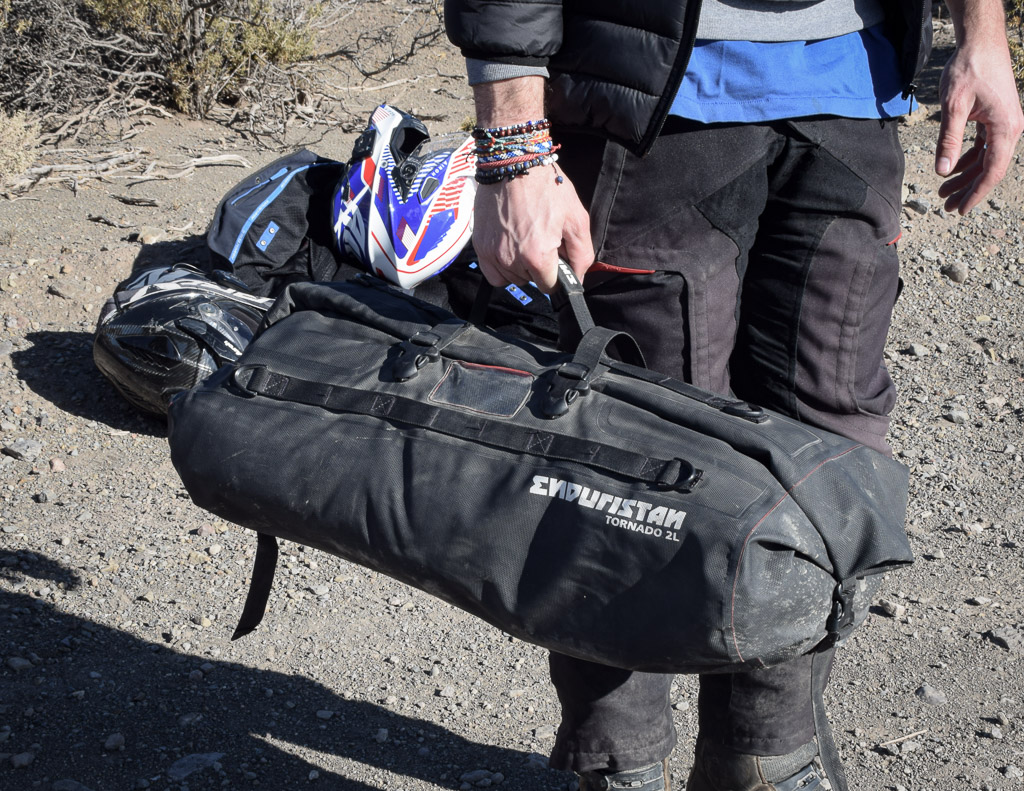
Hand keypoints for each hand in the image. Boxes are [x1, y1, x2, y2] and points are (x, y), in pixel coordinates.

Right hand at [472, 164, 594, 291]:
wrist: (513, 163)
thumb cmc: (547, 187)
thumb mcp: (576, 218)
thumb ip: (582, 254)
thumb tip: (578, 278)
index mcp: (538, 256)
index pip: (550, 286)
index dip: (557, 274)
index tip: (556, 258)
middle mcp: (512, 260)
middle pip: (531, 282)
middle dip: (539, 267)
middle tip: (541, 239)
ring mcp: (493, 255)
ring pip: (512, 279)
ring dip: (520, 267)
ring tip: (525, 239)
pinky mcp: (480, 247)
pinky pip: (493, 274)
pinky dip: (502, 268)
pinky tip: (510, 248)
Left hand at [935, 26, 1023, 212]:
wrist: (980, 43)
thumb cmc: (969, 70)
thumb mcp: (953, 107)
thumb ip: (948, 140)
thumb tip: (943, 170)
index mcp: (1005, 128)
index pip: (993, 171)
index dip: (976, 193)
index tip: (961, 210)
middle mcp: (1010, 128)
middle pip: (990, 169)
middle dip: (968, 189)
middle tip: (947, 207)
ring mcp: (1004, 123)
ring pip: (986, 159)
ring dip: (965, 176)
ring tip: (943, 192)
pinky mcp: (996, 118)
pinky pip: (984, 146)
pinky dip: (968, 159)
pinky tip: (952, 169)